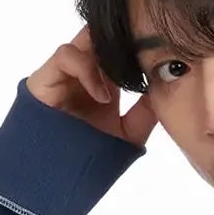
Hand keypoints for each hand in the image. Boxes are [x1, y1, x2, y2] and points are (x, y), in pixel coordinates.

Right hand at [26, 26, 158, 149]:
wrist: (56, 177)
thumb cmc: (89, 157)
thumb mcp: (128, 135)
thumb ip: (145, 113)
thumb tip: (167, 88)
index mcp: (105, 80)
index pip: (121, 48)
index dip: (138, 44)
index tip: (160, 50)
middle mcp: (85, 70)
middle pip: (105, 37)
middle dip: (125, 40)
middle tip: (145, 51)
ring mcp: (65, 71)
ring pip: (87, 38)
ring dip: (107, 54)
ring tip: (124, 78)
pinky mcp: (46, 74)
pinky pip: (66, 55)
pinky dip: (88, 70)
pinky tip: (103, 97)